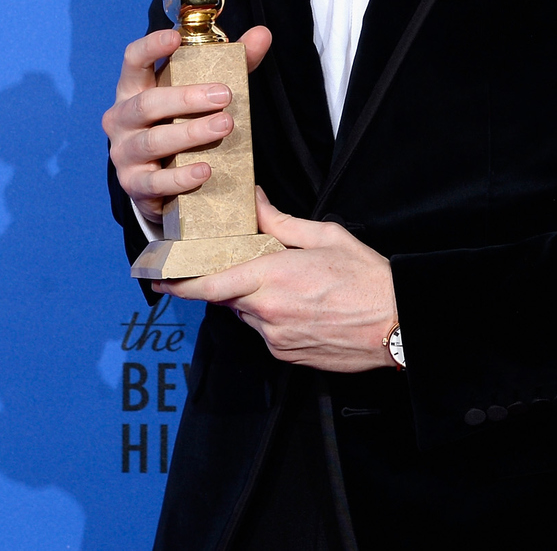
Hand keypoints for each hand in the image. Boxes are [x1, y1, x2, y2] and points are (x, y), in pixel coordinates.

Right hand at [105, 25, 271, 221]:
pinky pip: (156, 181)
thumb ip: (231, 64)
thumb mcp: (199, 93)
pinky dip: (182, 177)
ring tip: (224, 127)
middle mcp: (121, 118)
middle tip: (224, 95)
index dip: (151, 47)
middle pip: (147, 103)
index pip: (133, 60)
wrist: (159, 181)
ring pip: (153, 141)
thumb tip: (262, 34)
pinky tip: (205, 170)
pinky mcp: (134, 184)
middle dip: (187, 98)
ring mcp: (124, 152)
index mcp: (134, 89)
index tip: (175, 38)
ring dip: (190, 133)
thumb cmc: (178, 124)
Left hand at [156, 188, 397, 372]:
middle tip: (229, 269)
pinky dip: (271, 318)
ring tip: (284, 285)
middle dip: (224, 284)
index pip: (211, 284)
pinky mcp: (288, 355)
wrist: (398, 325)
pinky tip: (299, 305)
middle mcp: (267, 312)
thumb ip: (280, 222)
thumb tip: (256, 202)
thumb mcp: (324, 237)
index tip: (158, 278)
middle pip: (226, 298)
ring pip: (246, 315)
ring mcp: (277, 338)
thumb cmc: (367, 277)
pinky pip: (266, 333)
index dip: (180, 283)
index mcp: (272, 277)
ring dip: (252, 300)